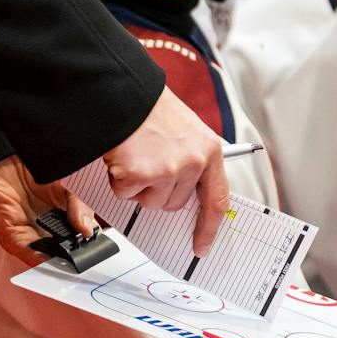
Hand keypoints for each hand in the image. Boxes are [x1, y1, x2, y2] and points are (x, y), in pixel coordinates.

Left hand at [0, 155, 96, 267]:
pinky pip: (25, 250)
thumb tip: (88, 230)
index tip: (100, 249)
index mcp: (64, 216)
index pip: (81, 235)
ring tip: (71, 264)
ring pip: (47, 255)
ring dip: (58, 262)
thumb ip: (79, 205)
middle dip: (75, 257)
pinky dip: (36, 258)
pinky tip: (47, 260)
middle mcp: (48, 228)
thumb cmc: (34, 170)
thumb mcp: (66, 184)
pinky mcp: (11, 235)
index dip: (91, 244)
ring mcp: (30, 233)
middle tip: (87, 259)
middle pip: (65, 250)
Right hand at [103, 86, 227, 254]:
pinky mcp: (138, 176)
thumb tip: (185, 194)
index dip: (209, 227)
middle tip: (150, 164)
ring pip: (150, 202)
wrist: (124, 92)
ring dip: (139, 186)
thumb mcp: (186, 131)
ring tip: (137, 155)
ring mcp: (167, 171)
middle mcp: (192, 163)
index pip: (217, 200)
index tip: (202, 245)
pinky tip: (122, 156)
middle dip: (160, 192)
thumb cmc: (151, 109)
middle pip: (175, 204)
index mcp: (209, 151)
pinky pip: (126, 194)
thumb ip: (191, 161)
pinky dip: (119, 180)